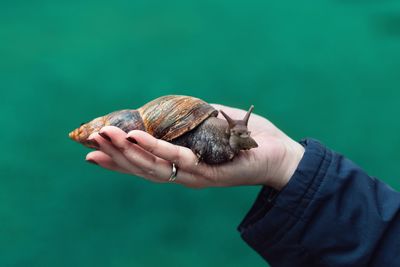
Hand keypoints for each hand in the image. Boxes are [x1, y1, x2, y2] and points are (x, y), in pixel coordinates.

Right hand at [85, 104, 303, 189]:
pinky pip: (177, 158)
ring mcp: (195, 176)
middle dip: (114, 154)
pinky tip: (136, 135)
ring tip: (105, 135)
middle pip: (142, 167)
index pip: (143, 163)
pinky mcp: (209, 172)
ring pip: (154, 166)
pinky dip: (154, 147)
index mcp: (181, 165)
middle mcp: (184, 174)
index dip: (117, 159)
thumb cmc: (244, 137)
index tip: (90, 150)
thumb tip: (161, 109)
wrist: (278, 153)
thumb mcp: (208, 123)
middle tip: (90, 139)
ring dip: (127, 150)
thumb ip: (185, 119)